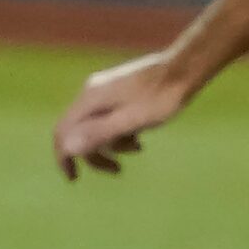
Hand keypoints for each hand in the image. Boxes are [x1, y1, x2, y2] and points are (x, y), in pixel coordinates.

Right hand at [52, 53, 193, 178]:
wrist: (184, 69)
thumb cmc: (162, 97)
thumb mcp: (132, 120)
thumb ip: (99, 133)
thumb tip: (67, 147)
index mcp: (91, 99)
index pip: (63, 131)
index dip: (64, 157)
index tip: (74, 179)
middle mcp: (92, 92)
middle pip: (80, 130)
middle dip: (96, 153)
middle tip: (117, 171)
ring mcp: (106, 90)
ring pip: (98, 124)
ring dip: (114, 143)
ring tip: (139, 149)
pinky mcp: (120, 90)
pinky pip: (111, 117)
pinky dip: (122, 131)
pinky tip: (141, 136)